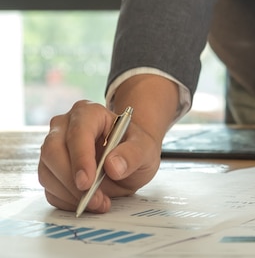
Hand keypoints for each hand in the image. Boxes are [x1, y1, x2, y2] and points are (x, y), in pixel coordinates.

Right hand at [38, 75, 179, 213]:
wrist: (129, 159)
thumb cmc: (135, 147)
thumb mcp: (145, 148)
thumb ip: (133, 154)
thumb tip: (113, 166)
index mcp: (89, 113)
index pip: (77, 133)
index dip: (80, 158)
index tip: (88, 182)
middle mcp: (65, 127)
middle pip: (52, 151)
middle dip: (72, 181)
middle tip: (95, 200)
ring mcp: (53, 148)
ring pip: (47, 172)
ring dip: (71, 194)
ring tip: (100, 203)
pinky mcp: (50, 170)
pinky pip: (50, 189)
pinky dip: (68, 201)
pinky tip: (90, 203)